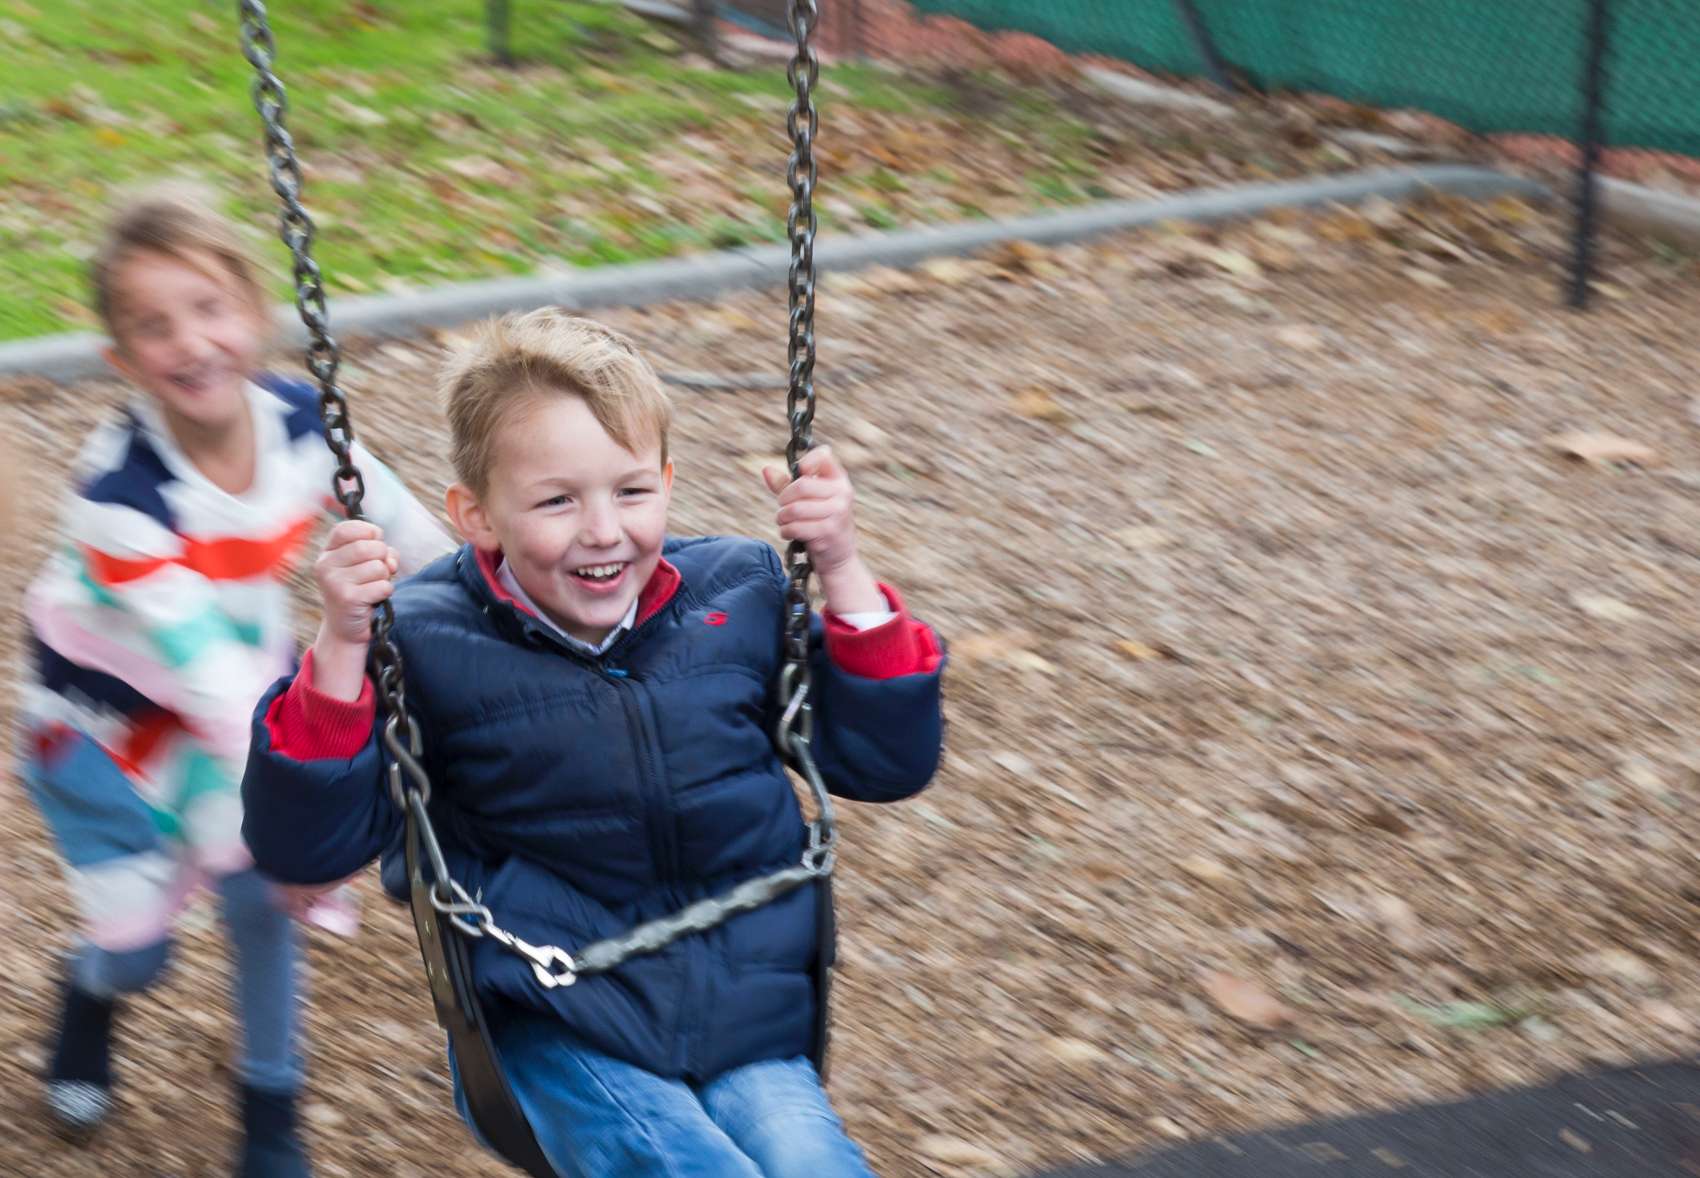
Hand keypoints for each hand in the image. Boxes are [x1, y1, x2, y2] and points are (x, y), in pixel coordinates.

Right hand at [314, 520, 397, 646]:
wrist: (345, 627)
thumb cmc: (359, 589)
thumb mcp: (365, 564)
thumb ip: (380, 552)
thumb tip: (389, 560)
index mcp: (328, 553)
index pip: (348, 528)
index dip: (369, 532)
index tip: (375, 542)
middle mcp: (326, 565)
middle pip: (369, 547)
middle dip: (383, 558)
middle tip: (376, 572)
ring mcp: (334, 582)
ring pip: (378, 567)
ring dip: (384, 578)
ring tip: (372, 587)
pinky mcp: (347, 599)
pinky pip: (383, 586)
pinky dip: (385, 592)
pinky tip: (374, 598)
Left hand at [763, 445, 859, 575]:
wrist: (840, 558)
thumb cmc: (820, 523)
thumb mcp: (808, 500)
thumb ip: (787, 484)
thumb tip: (766, 469)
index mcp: (839, 480)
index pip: (823, 456)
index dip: (806, 462)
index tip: (799, 474)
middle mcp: (842, 493)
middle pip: (802, 485)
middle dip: (784, 498)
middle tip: (782, 507)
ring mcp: (837, 513)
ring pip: (795, 509)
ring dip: (782, 517)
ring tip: (783, 521)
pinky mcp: (828, 532)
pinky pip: (795, 527)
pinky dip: (786, 531)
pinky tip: (789, 533)